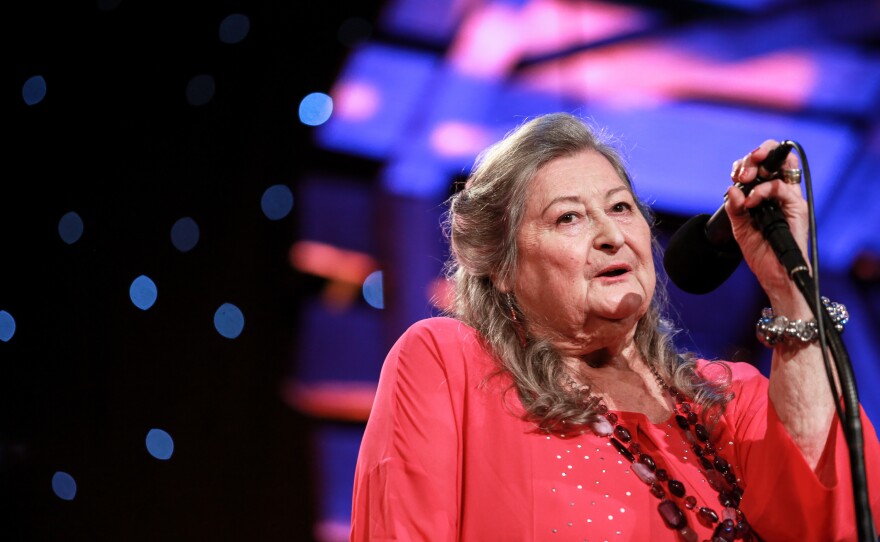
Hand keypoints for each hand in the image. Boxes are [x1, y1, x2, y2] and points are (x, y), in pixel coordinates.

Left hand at [725, 140, 810, 313]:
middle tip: (741, 171)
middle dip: (756, 156)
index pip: (760, 167)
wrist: (774, 274)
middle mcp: (781, 193)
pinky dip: (764, 190)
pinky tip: (752, 202)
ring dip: (760, 165)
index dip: (747, 163)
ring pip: (784, 164)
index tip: (734, 174)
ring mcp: (790, 199)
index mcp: (766, 195)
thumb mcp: (740, 228)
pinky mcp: (798, 208)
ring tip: (745, 178)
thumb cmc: (761, 252)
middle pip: (775, 158)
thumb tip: (732, 188)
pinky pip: (783, 188)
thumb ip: (735, 208)